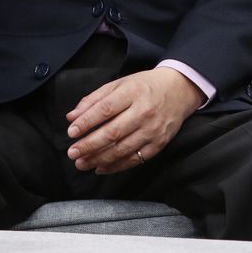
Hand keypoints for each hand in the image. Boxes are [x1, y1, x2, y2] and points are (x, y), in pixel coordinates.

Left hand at [65, 68, 203, 174]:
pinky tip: (101, 168)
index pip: (105, 109)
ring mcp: (153, 129)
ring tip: (82, 163)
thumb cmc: (145, 86)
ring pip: (122, 149)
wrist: (180, 90)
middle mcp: (144, 111)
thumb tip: (72, 117)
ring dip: (99, 159)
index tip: (72, 132)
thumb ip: (94, 99)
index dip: (87, 122)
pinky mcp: (159, 143)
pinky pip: (135, 159)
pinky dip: (116, 166)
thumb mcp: (120, 84)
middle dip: (89, 145)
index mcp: (132, 92)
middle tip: (72, 153)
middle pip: (113, 132)